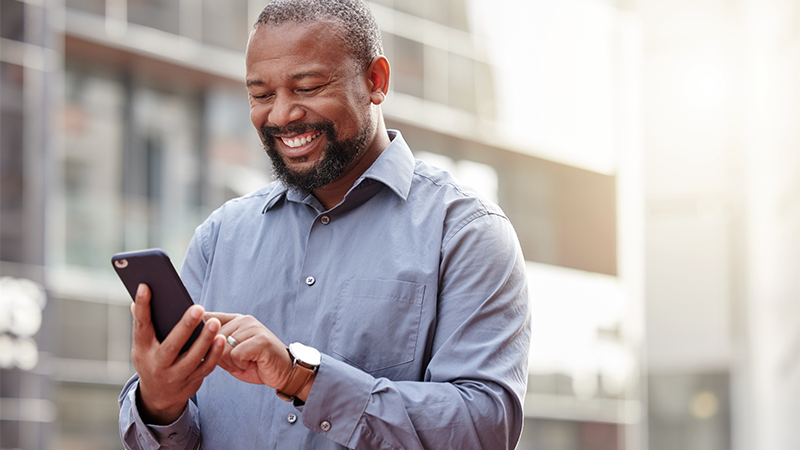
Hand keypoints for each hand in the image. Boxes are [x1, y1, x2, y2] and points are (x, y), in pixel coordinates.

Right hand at [130, 283, 225, 424]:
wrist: (158, 397)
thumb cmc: (152, 360)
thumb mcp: (143, 345)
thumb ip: (145, 323)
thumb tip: (140, 294)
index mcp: (143, 349)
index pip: (141, 325)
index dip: (142, 306)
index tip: (145, 286)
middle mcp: (157, 364)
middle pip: (171, 345)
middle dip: (185, 327)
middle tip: (198, 308)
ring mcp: (175, 375)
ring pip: (192, 358)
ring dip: (205, 340)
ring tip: (214, 323)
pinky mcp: (192, 381)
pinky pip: (205, 367)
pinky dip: (214, 354)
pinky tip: (221, 339)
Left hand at [204, 312, 299, 394]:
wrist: (284, 372)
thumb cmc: (257, 364)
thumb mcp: (232, 354)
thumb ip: (216, 346)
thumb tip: (195, 344)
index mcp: (236, 320)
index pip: (209, 318)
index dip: (200, 333)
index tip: (200, 343)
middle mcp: (244, 320)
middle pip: (213, 339)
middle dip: (221, 357)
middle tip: (239, 361)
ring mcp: (253, 328)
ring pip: (223, 348)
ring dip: (232, 362)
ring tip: (247, 361)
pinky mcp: (260, 340)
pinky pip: (236, 355)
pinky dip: (241, 364)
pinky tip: (253, 363)